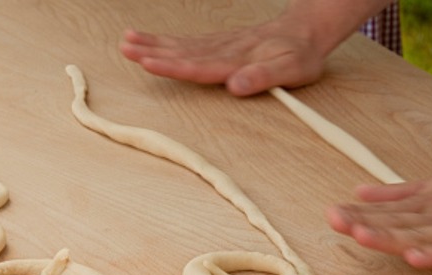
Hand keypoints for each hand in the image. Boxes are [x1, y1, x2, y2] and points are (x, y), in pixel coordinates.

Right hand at [120, 21, 325, 95]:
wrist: (305, 31)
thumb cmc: (300, 55)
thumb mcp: (292, 70)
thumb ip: (263, 77)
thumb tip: (235, 87)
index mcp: (237, 60)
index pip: (200, 65)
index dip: (174, 66)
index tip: (149, 62)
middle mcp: (224, 50)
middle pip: (183, 52)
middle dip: (153, 51)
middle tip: (125, 48)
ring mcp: (220, 45)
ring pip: (181, 45)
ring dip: (154, 44)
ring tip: (127, 41)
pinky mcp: (219, 43)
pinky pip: (189, 42)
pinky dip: (167, 41)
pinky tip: (150, 40)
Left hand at [326, 170, 431, 268]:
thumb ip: (400, 194)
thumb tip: (359, 192)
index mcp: (429, 202)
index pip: (390, 211)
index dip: (361, 214)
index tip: (332, 214)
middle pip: (400, 221)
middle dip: (366, 222)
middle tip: (335, 219)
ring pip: (424, 235)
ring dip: (393, 236)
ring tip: (362, 235)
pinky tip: (416, 259)